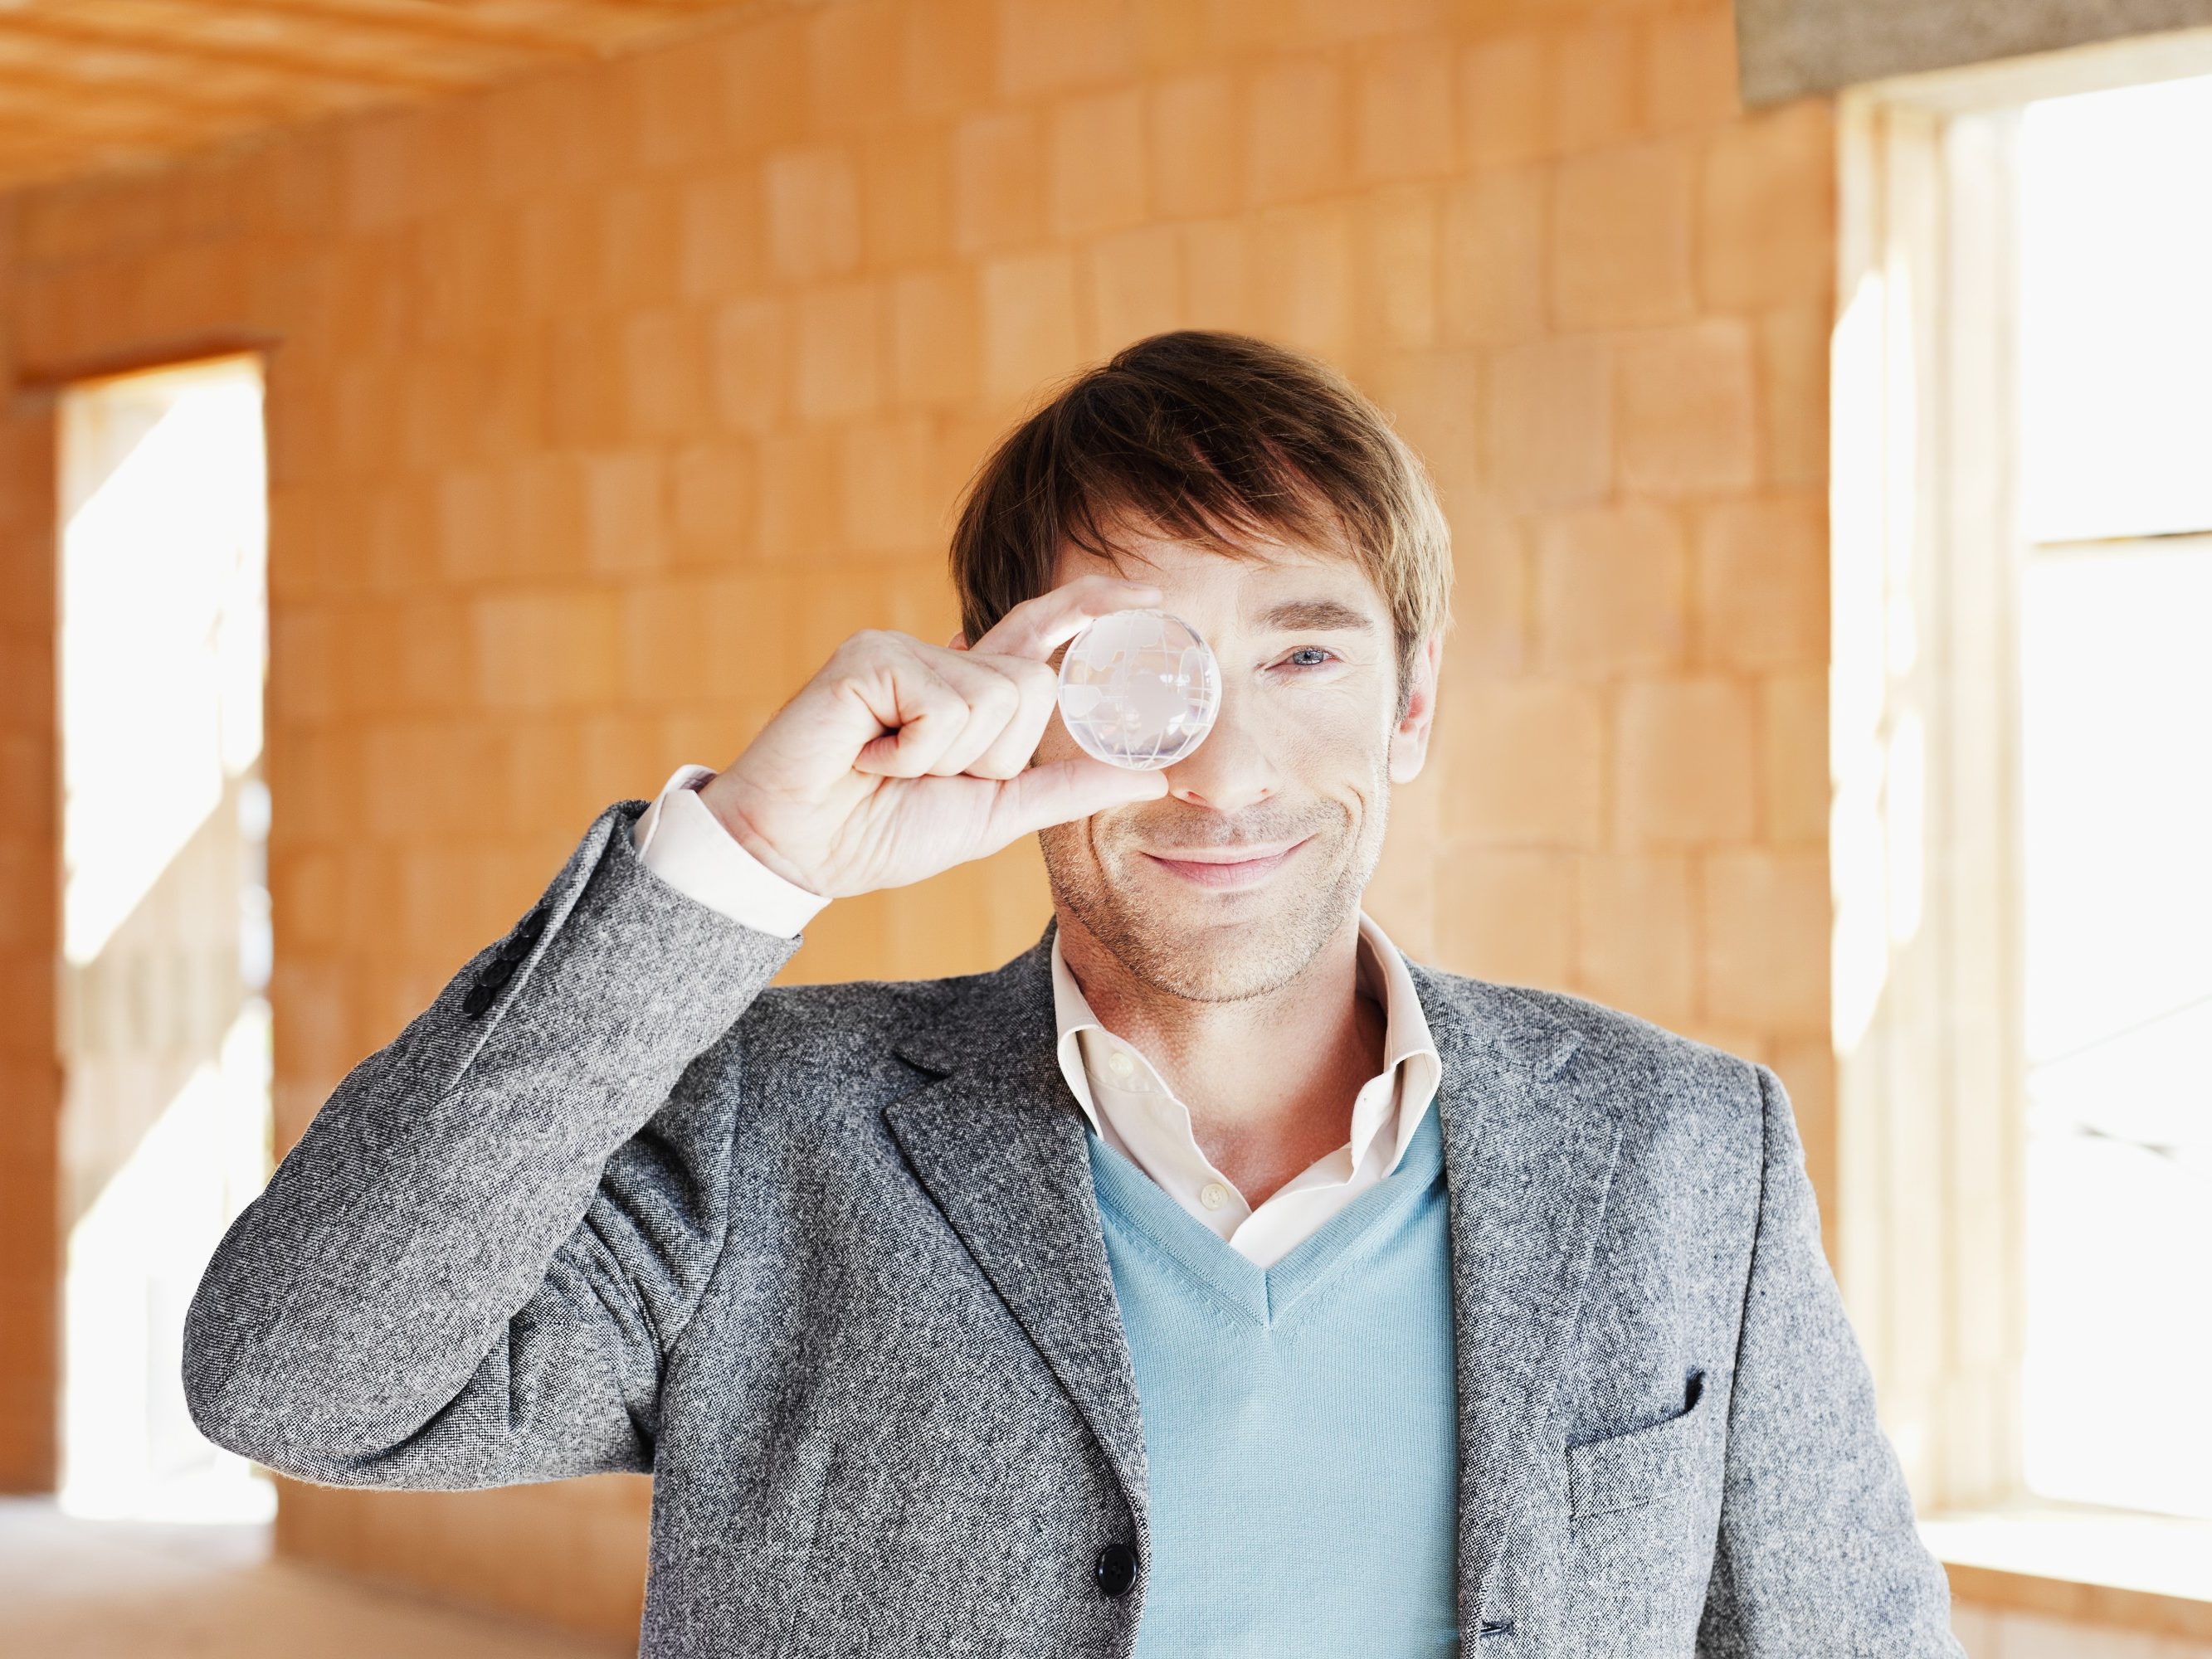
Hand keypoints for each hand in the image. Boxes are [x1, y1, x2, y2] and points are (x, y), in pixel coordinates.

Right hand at [695, 574, 1171, 898]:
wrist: (798, 853)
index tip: (1150, 596)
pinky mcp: (870, 655)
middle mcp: (941, 658)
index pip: (1042, 632)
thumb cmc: (881, 833)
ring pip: (995, 696)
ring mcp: (903, 649)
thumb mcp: (995, 814)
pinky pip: (945, 706)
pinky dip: (913, 753)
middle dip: (993, 756)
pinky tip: (866, 757)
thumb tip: (1155, 776)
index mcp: (970, 688)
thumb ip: (1068, 788)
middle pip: (1034, 687)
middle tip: (922, 776)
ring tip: (887, 766)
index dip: (1093, 606)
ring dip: (949, 758)